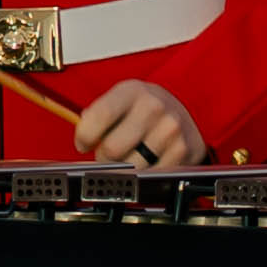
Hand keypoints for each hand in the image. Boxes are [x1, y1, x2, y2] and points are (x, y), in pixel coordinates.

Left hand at [72, 76, 204, 170]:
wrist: (182, 113)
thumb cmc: (143, 110)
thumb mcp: (121, 101)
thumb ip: (97, 115)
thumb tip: (83, 139)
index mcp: (132, 91)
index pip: (98, 117)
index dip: (84, 137)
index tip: (84, 144)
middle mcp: (153, 106)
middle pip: (112, 149)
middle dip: (104, 158)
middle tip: (109, 154)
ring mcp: (170, 129)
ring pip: (130, 167)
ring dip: (124, 170)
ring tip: (129, 157)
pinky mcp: (183, 150)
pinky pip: (150, 175)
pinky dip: (144, 175)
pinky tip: (147, 162)